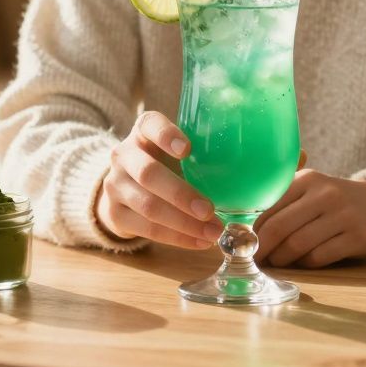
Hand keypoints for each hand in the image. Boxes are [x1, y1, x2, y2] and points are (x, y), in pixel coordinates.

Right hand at [94, 111, 223, 248]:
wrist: (123, 188)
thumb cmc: (163, 164)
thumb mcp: (173, 149)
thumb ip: (201, 152)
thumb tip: (250, 166)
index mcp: (142, 132)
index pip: (149, 124)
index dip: (167, 135)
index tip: (188, 148)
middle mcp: (123, 155)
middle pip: (148, 174)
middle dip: (181, 194)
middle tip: (210, 210)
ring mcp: (115, 185)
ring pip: (148, 206)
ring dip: (184, 223)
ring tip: (212, 232)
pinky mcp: (115, 214)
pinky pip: (147, 229)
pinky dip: (177, 238)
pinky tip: (199, 242)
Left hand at [253, 170, 365, 267]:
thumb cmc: (334, 202)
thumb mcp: (312, 189)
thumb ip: (283, 200)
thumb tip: (244, 226)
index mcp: (307, 180)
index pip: (269, 205)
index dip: (251, 227)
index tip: (241, 241)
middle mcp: (324, 194)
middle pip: (280, 227)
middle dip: (261, 247)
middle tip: (253, 258)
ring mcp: (343, 215)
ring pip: (297, 245)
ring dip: (281, 259)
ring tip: (275, 262)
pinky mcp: (356, 237)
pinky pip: (319, 257)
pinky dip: (305, 264)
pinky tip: (301, 263)